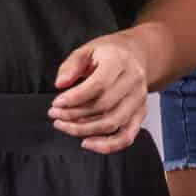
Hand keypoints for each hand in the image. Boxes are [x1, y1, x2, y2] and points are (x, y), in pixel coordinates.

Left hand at [50, 32, 149, 153]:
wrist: (134, 56)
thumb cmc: (108, 54)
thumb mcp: (87, 50)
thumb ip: (71, 65)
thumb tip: (60, 83)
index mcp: (120, 61)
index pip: (99, 84)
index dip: (76, 98)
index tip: (56, 104)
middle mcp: (134, 81)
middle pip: (104, 106)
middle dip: (74, 115)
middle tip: (55, 115)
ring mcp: (139, 99)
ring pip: (112, 123)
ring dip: (84, 129)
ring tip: (64, 126)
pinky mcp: (140, 114)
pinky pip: (126, 137)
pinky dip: (107, 145)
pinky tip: (87, 143)